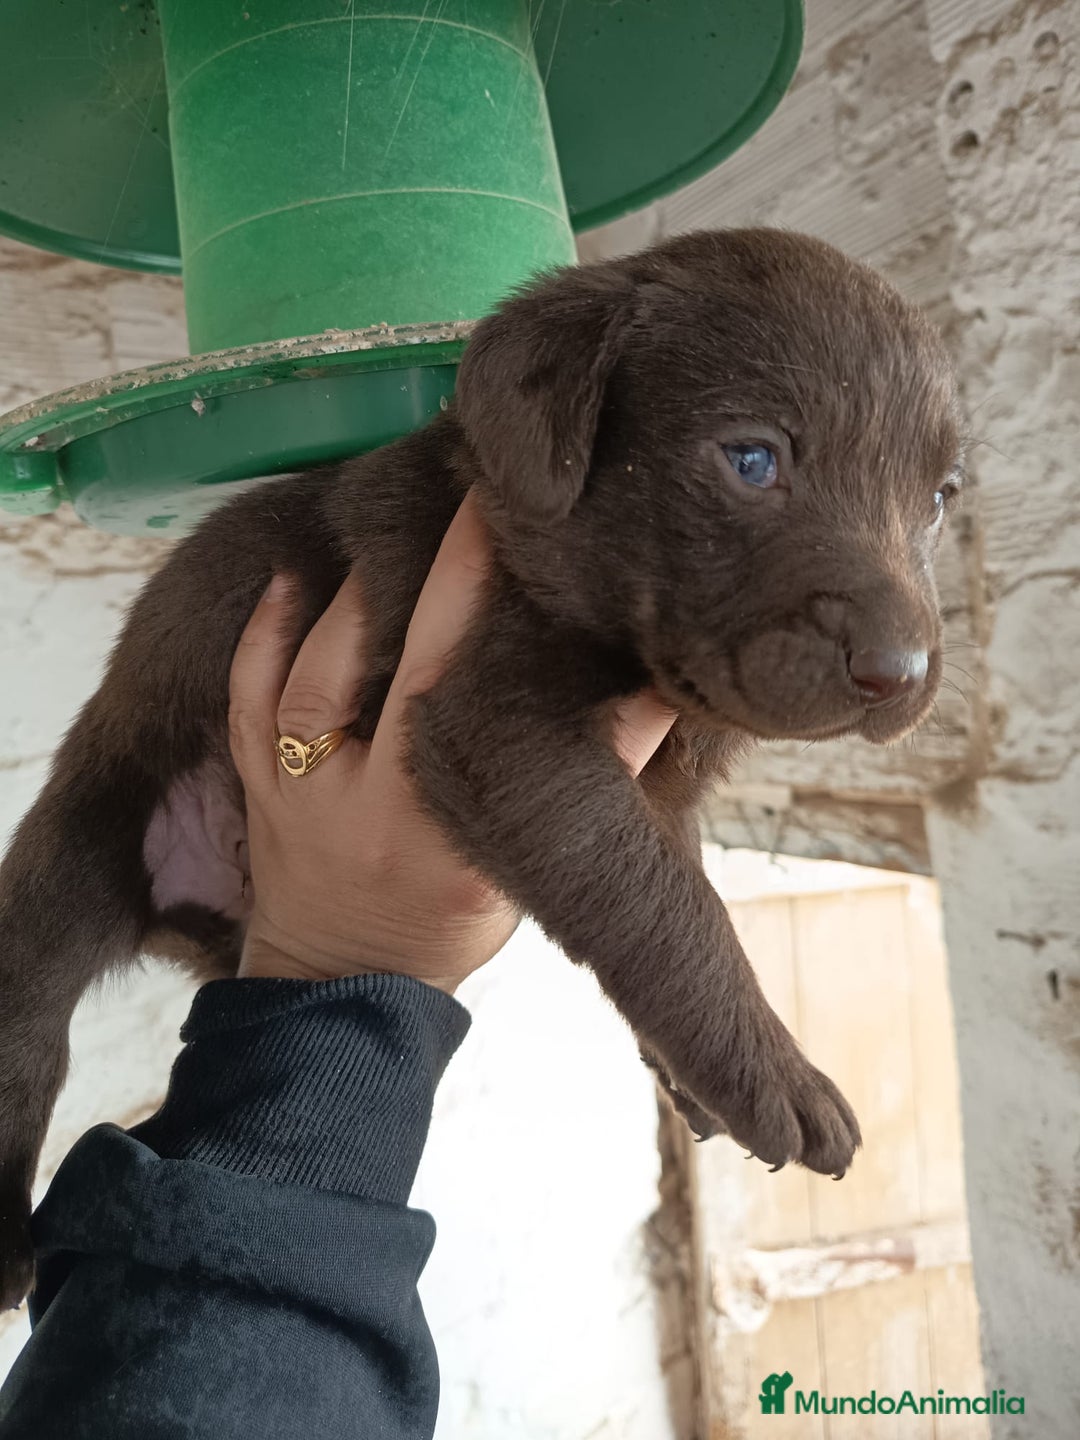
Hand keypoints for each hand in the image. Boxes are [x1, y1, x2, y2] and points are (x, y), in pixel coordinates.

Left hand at [228, 492, 677, 993]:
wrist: (340, 987)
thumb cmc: (445, 928)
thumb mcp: (527, 870)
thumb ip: (591, 778)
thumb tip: (659, 692)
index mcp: (436, 830)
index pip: (466, 695)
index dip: (487, 608)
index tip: (520, 533)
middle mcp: (360, 802)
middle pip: (398, 670)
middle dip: (437, 578)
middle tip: (472, 498)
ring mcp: (297, 790)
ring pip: (312, 675)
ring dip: (354, 597)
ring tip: (396, 529)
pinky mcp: (258, 781)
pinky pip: (246, 697)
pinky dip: (263, 634)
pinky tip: (295, 577)